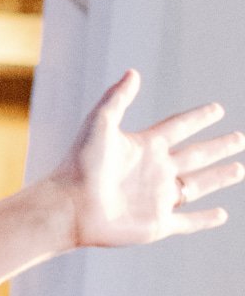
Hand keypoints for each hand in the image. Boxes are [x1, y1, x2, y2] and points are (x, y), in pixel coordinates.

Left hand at [56, 70, 244, 247]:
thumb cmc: (79, 164)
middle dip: (219, 147)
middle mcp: (155, 171)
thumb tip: (133, 72)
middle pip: (196, 155)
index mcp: (144, 146)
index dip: (198, 118)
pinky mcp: (157, 224)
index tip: (217, 109)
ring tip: (240, 169)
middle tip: (240, 137)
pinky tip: (222, 214)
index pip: (179, 128)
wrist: (68, 206)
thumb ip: (117, 98)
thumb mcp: (100, 123)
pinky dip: (205, 219)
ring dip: (220, 177)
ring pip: (197, 186)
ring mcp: (157, 198)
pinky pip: (188, 222)